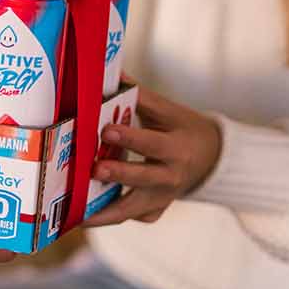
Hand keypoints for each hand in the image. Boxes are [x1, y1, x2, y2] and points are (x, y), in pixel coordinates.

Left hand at [83, 86, 221, 227]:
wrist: (213, 158)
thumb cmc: (183, 128)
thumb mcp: (169, 110)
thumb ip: (139, 95)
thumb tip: (111, 71)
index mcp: (177, 148)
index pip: (152, 144)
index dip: (130, 138)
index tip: (106, 130)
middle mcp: (172, 177)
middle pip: (143, 179)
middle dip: (118, 174)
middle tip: (93, 168)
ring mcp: (163, 198)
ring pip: (132, 210)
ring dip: (104, 213)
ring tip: (76, 212)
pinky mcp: (156, 210)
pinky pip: (131, 217)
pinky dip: (109, 217)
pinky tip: (84, 215)